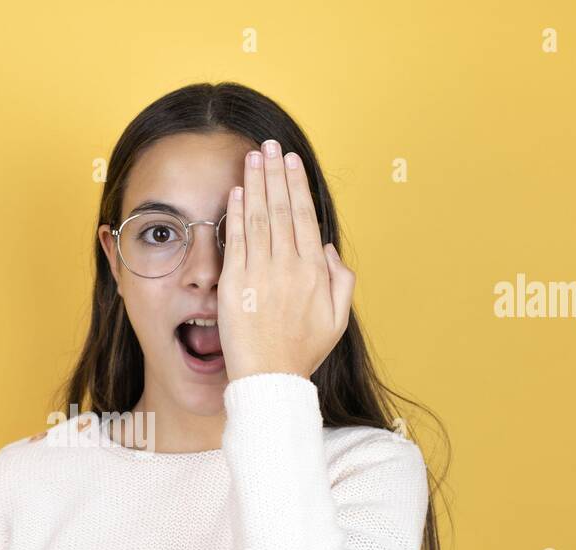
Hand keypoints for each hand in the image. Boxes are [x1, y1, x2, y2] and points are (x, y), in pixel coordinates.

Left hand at [217, 140, 355, 381]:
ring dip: (254, 183)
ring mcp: (260, 273)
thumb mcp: (337, 319)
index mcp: (314, 271)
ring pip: (257, 217)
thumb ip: (340, 280)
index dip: (295, 185)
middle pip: (280, 208)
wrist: (270, 379)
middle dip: (274, 173)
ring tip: (251, 157)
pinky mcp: (235, 284)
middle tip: (269, 145)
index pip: (303, 216)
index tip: (290, 162)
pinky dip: (235, 213)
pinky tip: (235, 192)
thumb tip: (326, 248)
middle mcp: (288, 266)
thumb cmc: (302, 352)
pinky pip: (236, 240)